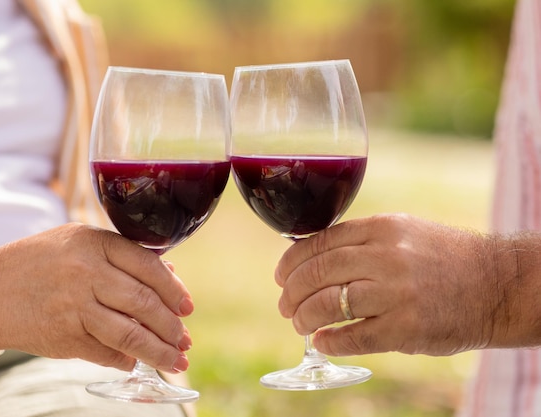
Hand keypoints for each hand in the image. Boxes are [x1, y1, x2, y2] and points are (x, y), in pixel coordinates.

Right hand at [0, 223, 192, 372]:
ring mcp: (74, 306)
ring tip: (176, 361)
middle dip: (171, 326)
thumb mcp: (80, 242)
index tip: (188, 306)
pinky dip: (125, 361)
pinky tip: (135, 363)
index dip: (174, 289)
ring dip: (158, 351)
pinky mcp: (63, 336)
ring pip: (129, 333)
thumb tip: (171, 276)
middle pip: (143, 302)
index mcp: (94, 243)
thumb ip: (123, 255)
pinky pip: (104, 353)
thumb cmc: (41, 262)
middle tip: (185, 340)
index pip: (149, 266)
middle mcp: (86, 272)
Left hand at [275, 213, 537, 356]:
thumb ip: (362, 241)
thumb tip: (312, 258)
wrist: (498, 284)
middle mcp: (387, 256)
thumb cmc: (444, 258)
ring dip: (305, 317)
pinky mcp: (408, 328)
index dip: (291, 261)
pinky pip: (355, 336)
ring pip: (328, 304)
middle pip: (318, 272)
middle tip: (284, 305)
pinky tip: (322, 342)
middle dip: (292, 291)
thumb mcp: (404, 232)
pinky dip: (331, 341)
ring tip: (299, 324)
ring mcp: (397, 293)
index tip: (281, 276)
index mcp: (383, 228)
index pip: (319, 242)